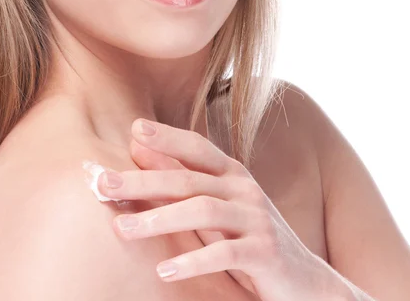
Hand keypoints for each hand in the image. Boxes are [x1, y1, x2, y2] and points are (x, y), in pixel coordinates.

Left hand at [97, 118, 344, 299]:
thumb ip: (185, 180)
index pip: (197, 148)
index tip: (134, 128)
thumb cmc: (250, 237)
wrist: (306, 281)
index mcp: (233, 174)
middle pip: (188, 179)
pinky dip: (193, 261)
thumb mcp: (219, 205)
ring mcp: (257, 219)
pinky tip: (163, 271)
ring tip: (122, 228)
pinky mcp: (265, 253)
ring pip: (202, 211)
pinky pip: (225, 254)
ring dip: (159, 219)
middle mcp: (245, 189)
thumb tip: (139, 149)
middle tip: (103, 184)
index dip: (168, 136)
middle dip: (143, 181)